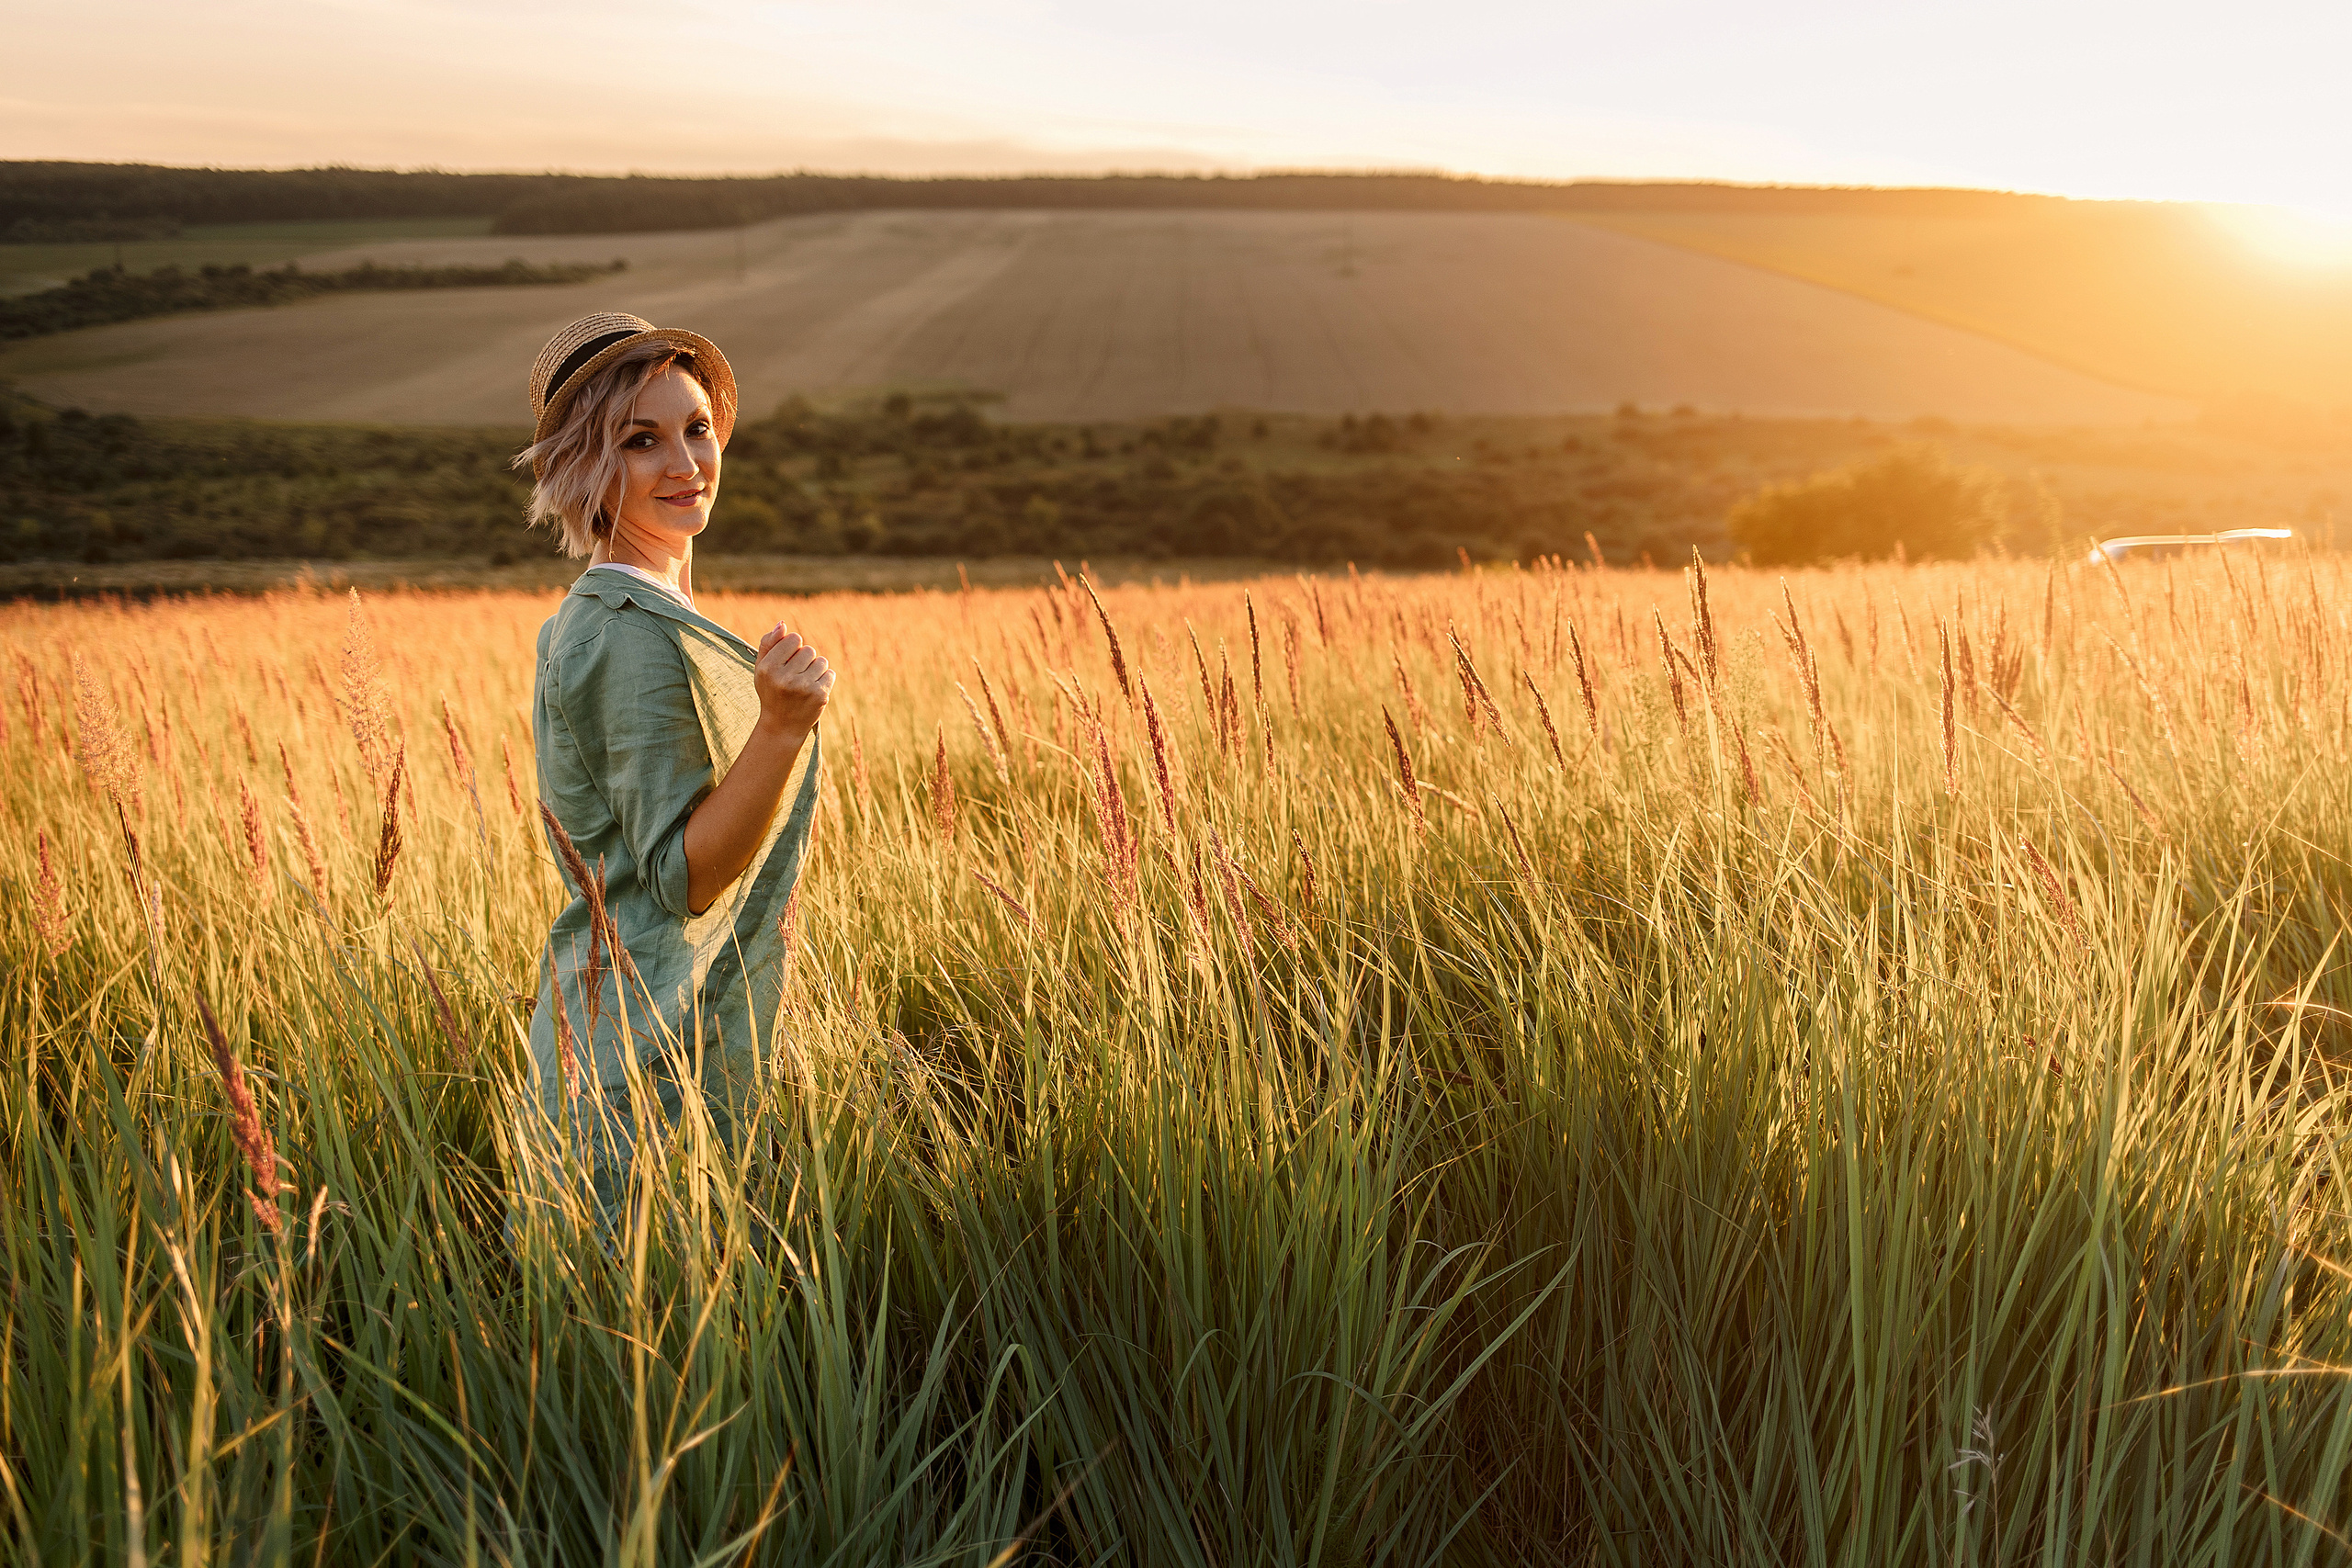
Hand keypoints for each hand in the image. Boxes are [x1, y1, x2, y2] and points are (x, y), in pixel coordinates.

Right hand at [752, 623, 834, 741]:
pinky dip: (825, 679)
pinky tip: (813, 690)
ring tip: (804, 683)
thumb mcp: (761, 669)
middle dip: (805, 660)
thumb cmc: (771, 692)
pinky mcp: (820, 696)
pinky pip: (830, 673)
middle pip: (809, 650)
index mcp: (768, 668)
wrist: (781, 727)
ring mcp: (803, 687)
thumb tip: (782, 624)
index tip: (787, 662)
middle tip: (795, 676)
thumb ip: (768, 644)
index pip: (794, 639)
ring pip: (821, 661)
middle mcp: (785, 678)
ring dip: (816, 669)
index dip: (793, 648)